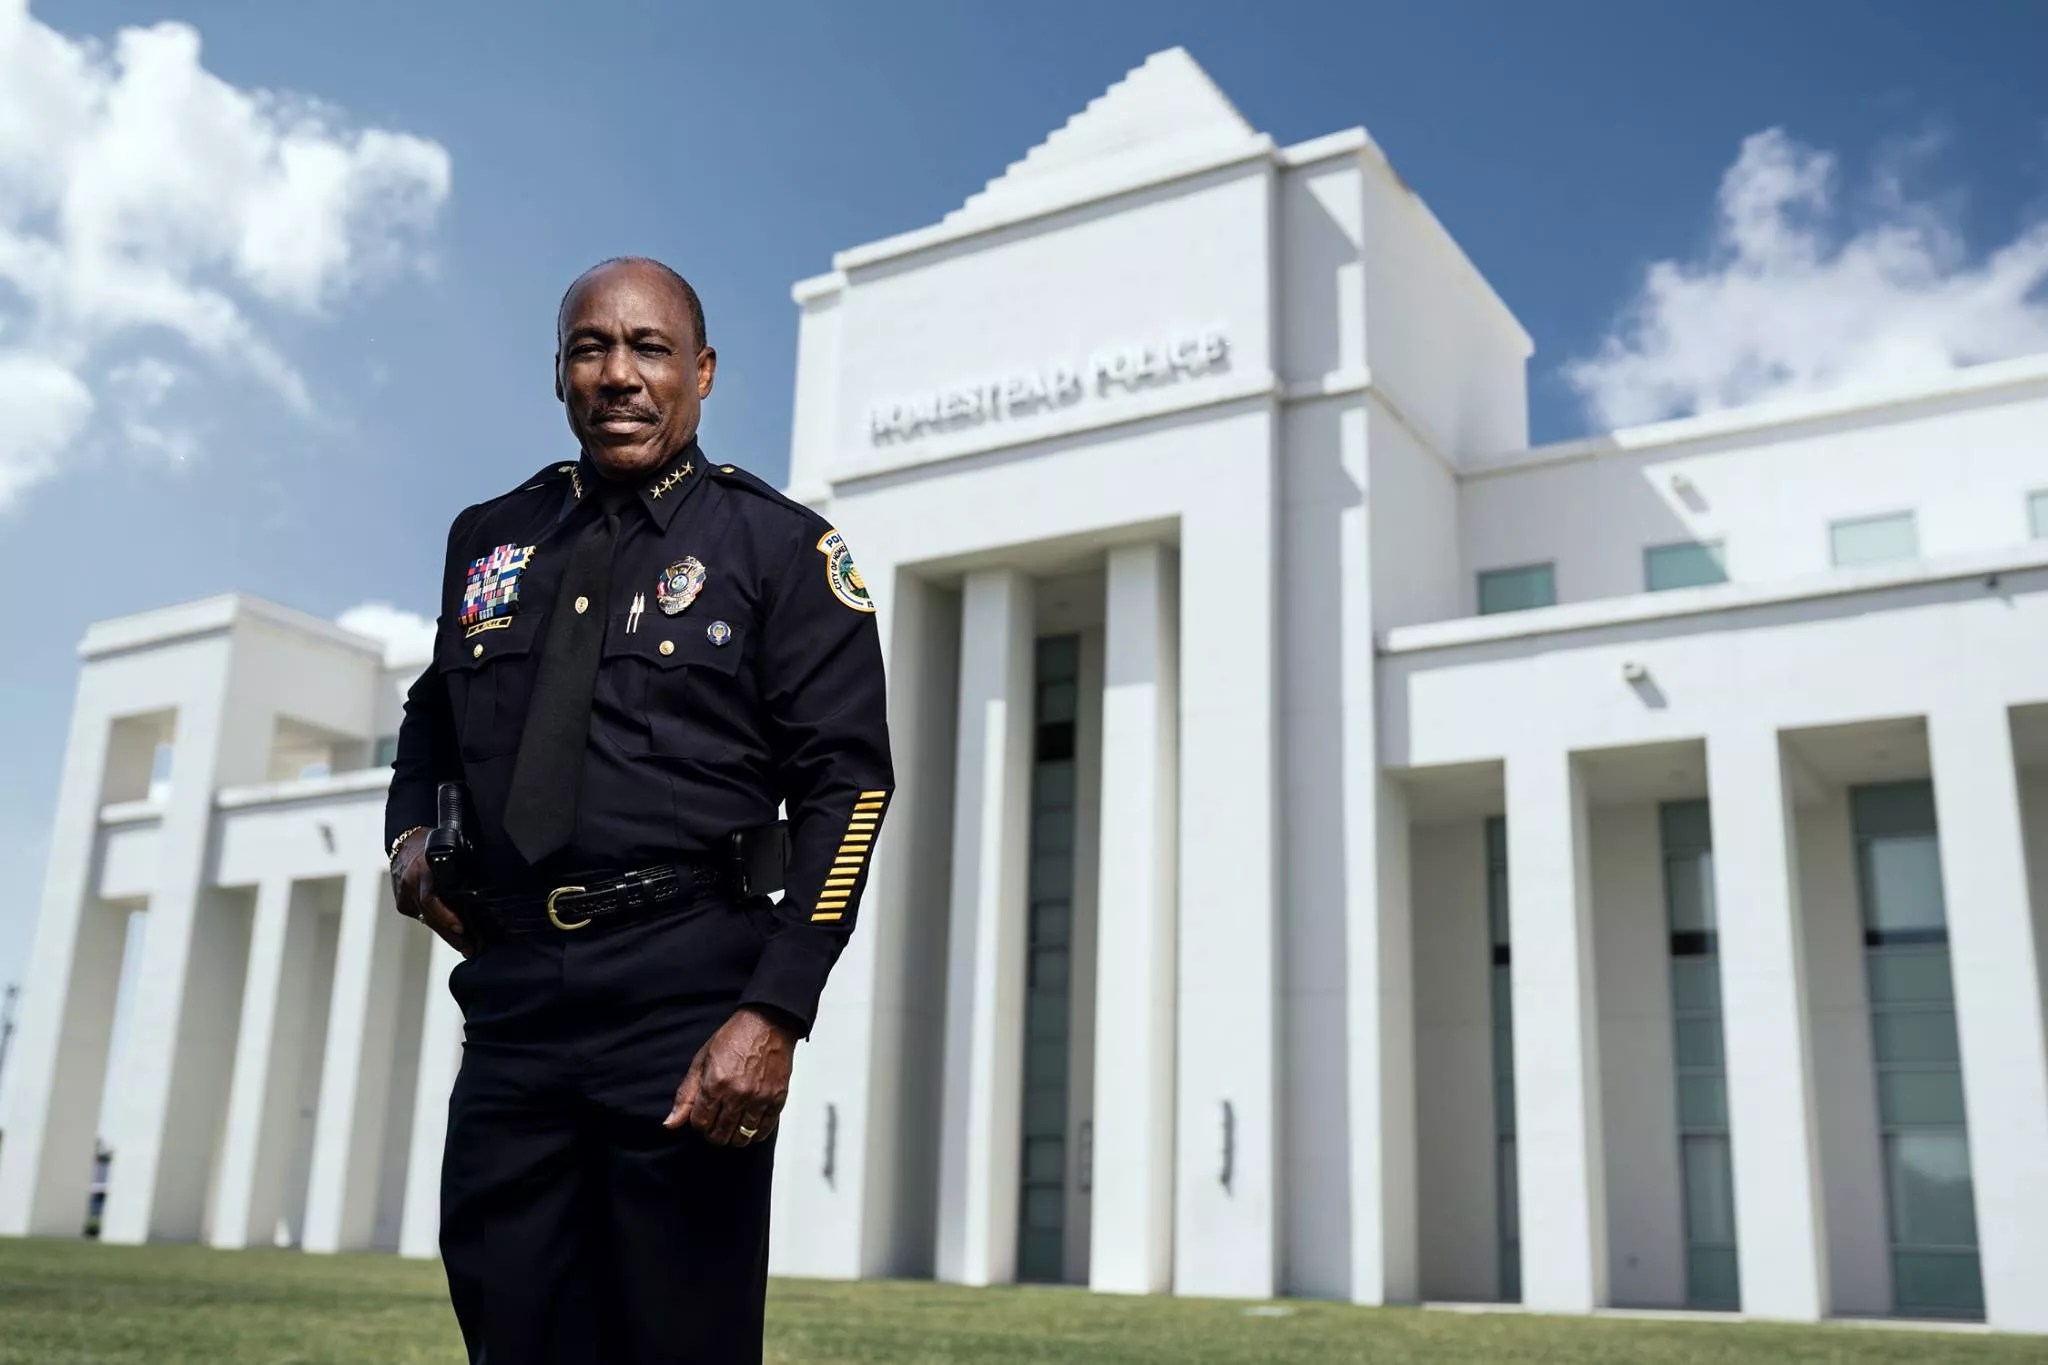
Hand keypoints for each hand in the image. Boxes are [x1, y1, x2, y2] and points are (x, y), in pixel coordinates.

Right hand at [392, 830, 474, 956]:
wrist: (405, 841)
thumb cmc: (432, 844)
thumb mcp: (449, 852)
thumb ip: (457, 871)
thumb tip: (478, 895)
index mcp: (424, 869)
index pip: (431, 899)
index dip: (446, 916)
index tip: (461, 928)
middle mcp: (411, 883)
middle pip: (431, 916)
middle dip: (452, 935)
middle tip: (470, 949)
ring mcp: (404, 894)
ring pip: (427, 919)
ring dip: (446, 932)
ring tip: (466, 946)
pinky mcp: (402, 902)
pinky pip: (421, 915)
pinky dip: (436, 921)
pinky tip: (450, 930)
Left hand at [664, 1006, 797, 1146]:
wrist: (768, 1024)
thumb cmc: (734, 1038)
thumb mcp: (701, 1061)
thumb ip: (686, 1095)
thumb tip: (670, 1124)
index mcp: (715, 1084)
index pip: (700, 1123)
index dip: (698, 1122)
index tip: (703, 1115)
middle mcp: (737, 1095)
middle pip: (719, 1135)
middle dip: (713, 1132)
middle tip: (716, 1122)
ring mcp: (759, 1099)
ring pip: (740, 1138)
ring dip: (733, 1136)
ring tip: (732, 1125)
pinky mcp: (777, 1100)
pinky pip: (763, 1131)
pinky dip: (754, 1134)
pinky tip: (748, 1126)